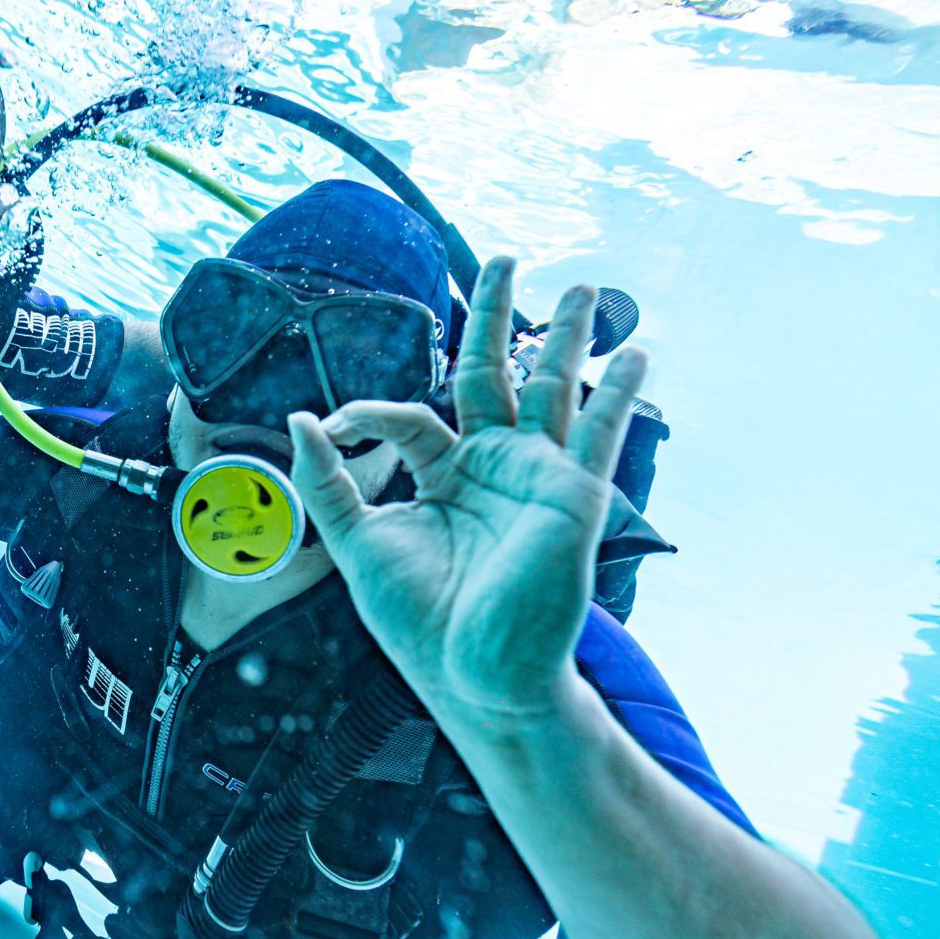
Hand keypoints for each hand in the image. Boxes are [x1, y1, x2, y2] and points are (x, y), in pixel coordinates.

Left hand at [288, 257, 646, 728]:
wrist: (474, 677)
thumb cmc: (420, 623)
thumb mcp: (357, 543)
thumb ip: (328, 481)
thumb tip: (300, 417)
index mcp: (443, 475)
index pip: (412, 415)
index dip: (371, 411)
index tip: (335, 423)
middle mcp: (493, 466)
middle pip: (493, 373)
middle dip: (497, 318)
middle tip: (504, 261)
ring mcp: (537, 476)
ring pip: (552, 388)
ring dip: (565, 337)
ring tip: (577, 287)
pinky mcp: (573, 496)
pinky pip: (601, 435)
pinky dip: (620, 394)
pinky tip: (638, 356)